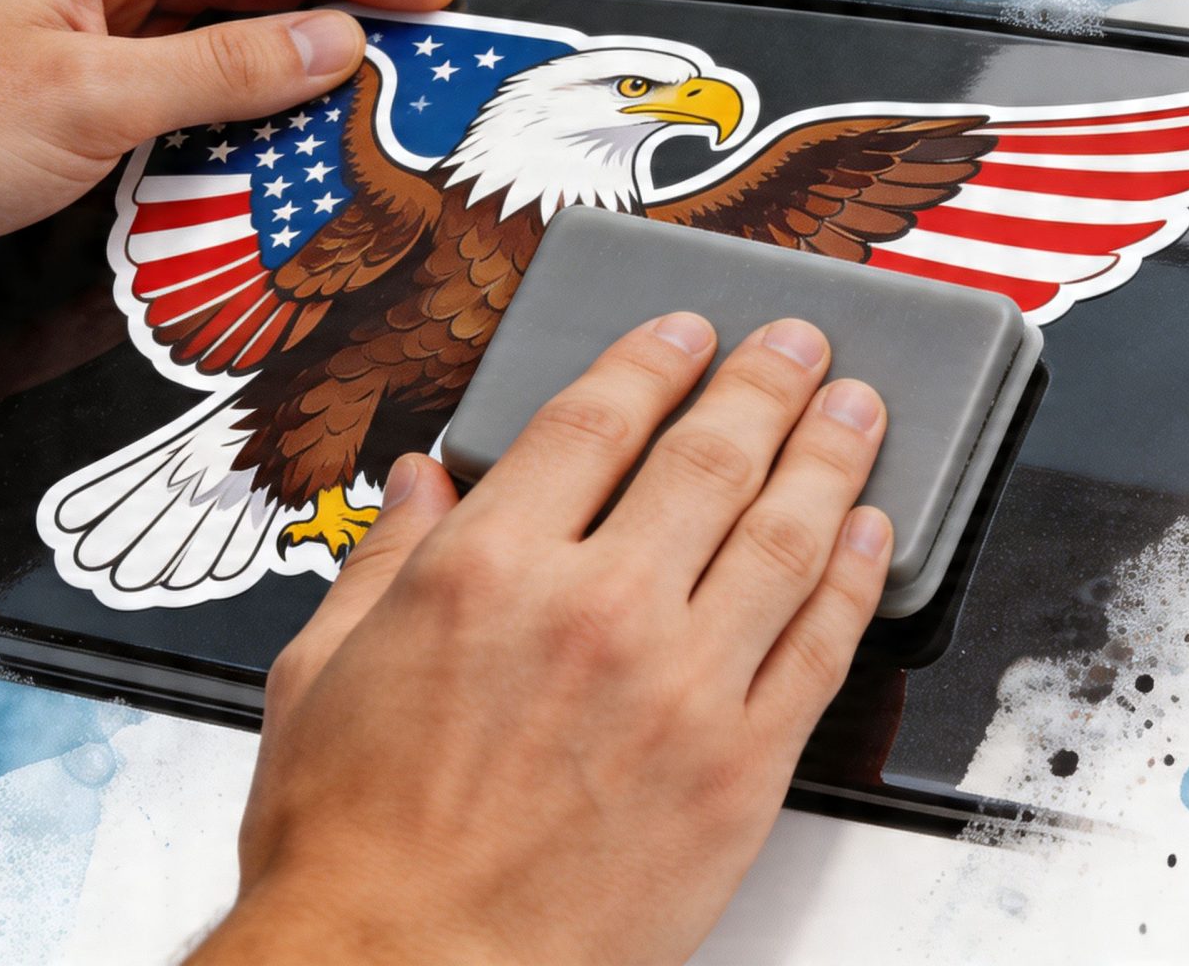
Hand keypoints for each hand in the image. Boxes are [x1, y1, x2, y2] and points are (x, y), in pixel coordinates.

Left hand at [0, 0, 454, 312]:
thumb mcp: (87, 104)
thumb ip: (222, 72)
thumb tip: (327, 42)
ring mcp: (57, 21)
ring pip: (204, 2)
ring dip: (290, 21)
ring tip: (372, 45)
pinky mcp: (48, 87)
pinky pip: (168, 65)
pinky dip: (234, 81)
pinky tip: (278, 106)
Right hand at [193, 314, 895, 965]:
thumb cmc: (355, 854)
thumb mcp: (319, 675)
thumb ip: (383, 561)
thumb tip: (418, 486)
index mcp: (487, 571)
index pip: (595, 421)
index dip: (651, 360)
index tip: (684, 333)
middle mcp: (596, 610)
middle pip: (709, 456)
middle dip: (765, 383)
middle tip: (799, 346)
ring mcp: (680, 687)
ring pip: (783, 534)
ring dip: (830, 455)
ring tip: (857, 410)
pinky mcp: (740, 769)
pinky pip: (820, 645)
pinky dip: (853, 576)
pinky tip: (869, 531)